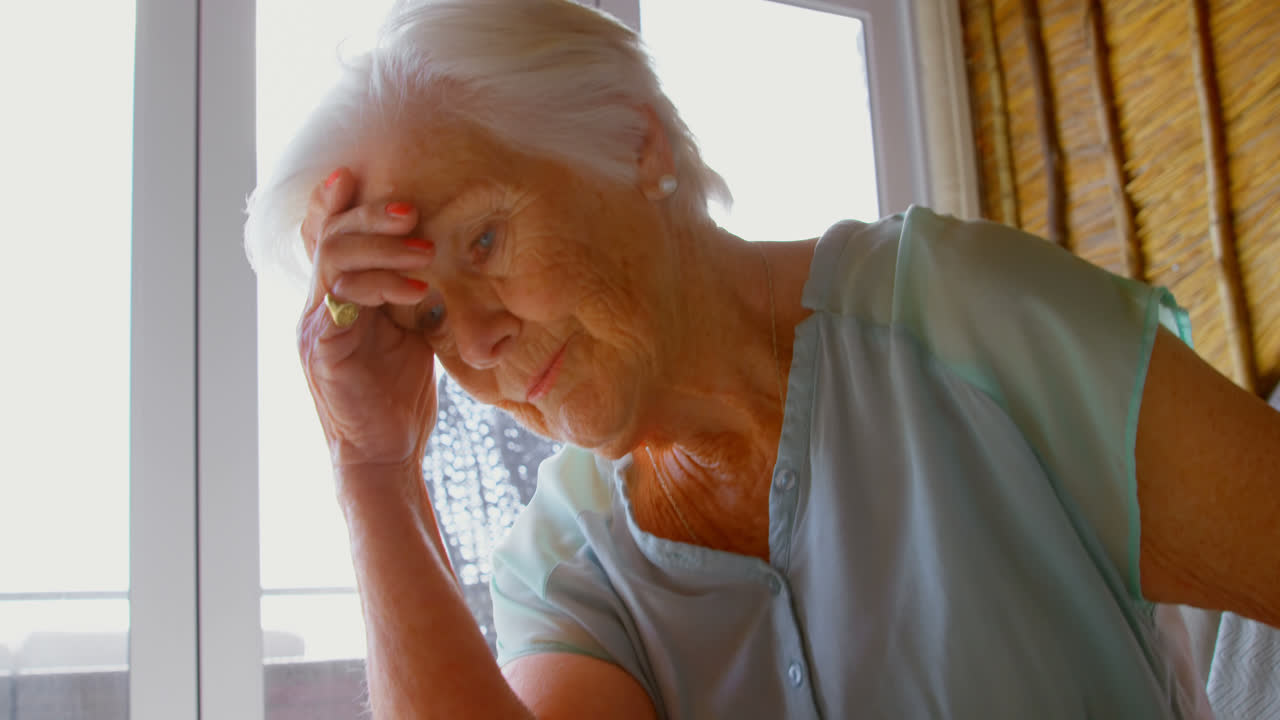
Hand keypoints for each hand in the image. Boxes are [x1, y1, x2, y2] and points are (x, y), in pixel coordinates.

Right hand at [297, 168, 437, 471]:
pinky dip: (382, 286)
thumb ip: (410, 292)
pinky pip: (344, 298)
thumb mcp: (410, 331)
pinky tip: (418, 290)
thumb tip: (445, 252)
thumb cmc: (399, 393)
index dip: (334, 200)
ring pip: (335, 258)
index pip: (326, 235)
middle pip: (331, 235)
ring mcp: (315, 325)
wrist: (385, 452)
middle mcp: (317, 304)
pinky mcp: (323, 348)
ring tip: (427, 249)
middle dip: (371, 214)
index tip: (359, 172)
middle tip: (413, 209)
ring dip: (384, 246)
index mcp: (336, 295)